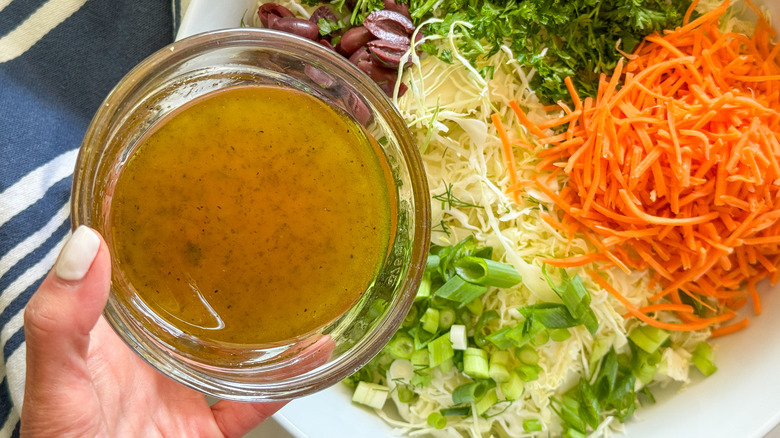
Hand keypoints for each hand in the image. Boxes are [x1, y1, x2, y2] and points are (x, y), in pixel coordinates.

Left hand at [21, 226, 288, 436]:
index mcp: (111, 338)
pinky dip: (284, 384)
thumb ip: (61, 322)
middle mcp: (149, 360)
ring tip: (296, 290)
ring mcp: (180, 394)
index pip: (132, 272)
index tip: (187, 194)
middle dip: (223, 274)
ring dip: (263, 327)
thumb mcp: (55, 385)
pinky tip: (310, 359)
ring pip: (230, 350)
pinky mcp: (205, 430)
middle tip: (259, 233)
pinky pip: (252, 402)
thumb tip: (85, 242)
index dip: (154, 235)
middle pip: (192, 307)